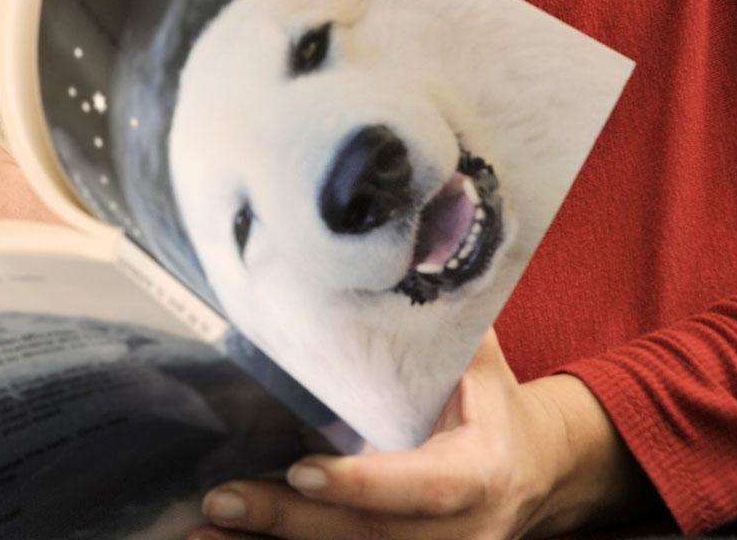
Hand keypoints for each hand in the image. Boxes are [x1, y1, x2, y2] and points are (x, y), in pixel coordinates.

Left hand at [191, 333, 651, 539]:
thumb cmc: (488, 400)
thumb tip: (411, 228)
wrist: (536, 470)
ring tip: (200, 531)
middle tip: (223, 498)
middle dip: (293, 522)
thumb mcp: (477, 358)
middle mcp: (462, 528)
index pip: (427, 486)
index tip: (304, 471)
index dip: (367, 484)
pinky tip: (224, 539)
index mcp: (482, 470)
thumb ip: (437, 315)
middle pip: (373, 537)